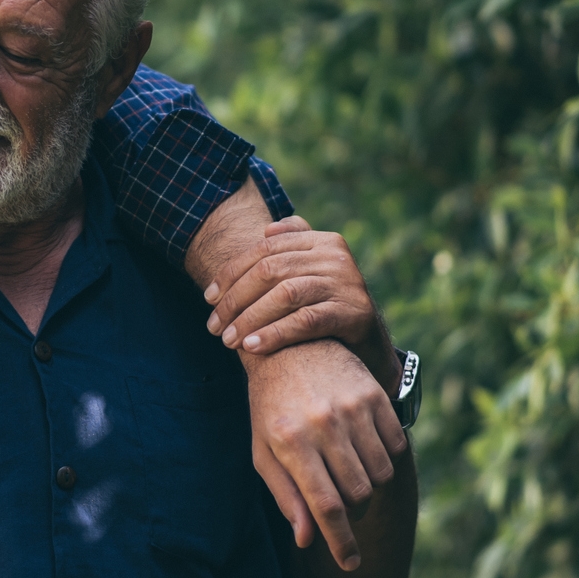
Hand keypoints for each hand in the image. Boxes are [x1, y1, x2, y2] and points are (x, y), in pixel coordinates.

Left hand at [204, 216, 399, 393]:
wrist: (370, 345)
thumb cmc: (328, 307)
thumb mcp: (311, 274)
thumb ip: (291, 248)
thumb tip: (266, 230)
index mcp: (321, 240)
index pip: (264, 250)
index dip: (231, 273)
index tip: (209, 299)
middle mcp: (336, 256)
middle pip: (270, 271)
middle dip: (236, 299)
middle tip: (215, 327)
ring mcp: (347, 283)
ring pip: (285, 295)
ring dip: (250, 318)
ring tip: (229, 340)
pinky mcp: (355, 312)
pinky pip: (306, 320)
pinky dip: (275, 333)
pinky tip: (253, 347)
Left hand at [243, 340, 407, 570]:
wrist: (288, 347)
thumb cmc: (269, 408)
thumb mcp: (264, 451)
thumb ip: (286, 496)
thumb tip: (307, 539)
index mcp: (290, 442)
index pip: (325, 506)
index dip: (341, 541)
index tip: (350, 563)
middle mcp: (323, 424)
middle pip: (357, 494)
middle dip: (352, 510)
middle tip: (339, 501)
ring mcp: (352, 408)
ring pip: (380, 474)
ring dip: (368, 485)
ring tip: (347, 471)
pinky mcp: (374, 395)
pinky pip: (396, 447)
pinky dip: (385, 459)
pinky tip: (363, 449)